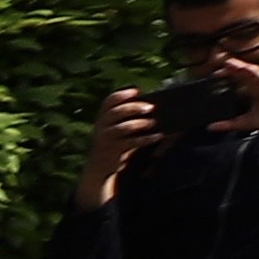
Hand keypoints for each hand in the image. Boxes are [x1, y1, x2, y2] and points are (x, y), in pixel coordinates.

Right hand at [77, 82, 156, 207]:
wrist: (100, 167)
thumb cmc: (115, 142)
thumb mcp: (117, 127)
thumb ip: (130, 117)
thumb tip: (155, 108)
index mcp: (103, 117)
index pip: (108, 102)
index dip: (121, 95)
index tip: (137, 91)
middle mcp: (101, 126)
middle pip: (115, 113)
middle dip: (133, 108)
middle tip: (150, 108)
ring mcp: (106, 139)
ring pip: (122, 128)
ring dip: (139, 124)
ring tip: (154, 122)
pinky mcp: (113, 151)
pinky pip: (130, 143)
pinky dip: (145, 139)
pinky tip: (157, 136)